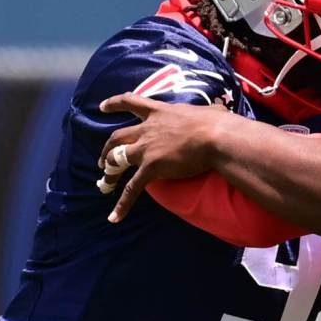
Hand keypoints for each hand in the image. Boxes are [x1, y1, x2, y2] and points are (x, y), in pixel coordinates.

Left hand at [96, 93, 232, 222]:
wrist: (216, 137)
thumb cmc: (218, 123)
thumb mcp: (209, 111)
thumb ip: (207, 111)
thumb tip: (218, 110)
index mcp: (160, 113)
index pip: (131, 102)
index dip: (114, 104)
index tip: (101, 107)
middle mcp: (148, 130)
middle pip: (117, 137)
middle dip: (106, 148)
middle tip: (103, 159)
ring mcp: (146, 149)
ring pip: (116, 160)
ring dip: (109, 172)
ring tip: (105, 182)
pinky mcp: (151, 168)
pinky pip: (132, 189)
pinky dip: (122, 204)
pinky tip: (115, 217)